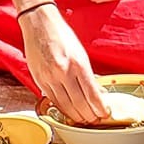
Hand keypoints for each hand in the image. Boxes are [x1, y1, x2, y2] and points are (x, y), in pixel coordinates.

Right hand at [22, 5, 108, 123]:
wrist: (39, 24)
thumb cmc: (62, 35)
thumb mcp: (81, 53)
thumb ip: (89, 74)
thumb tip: (99, 93)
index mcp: (78, 63)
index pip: (92, 95)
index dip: (100, 108)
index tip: (105, 113)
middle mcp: (63, 72)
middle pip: (79, 104)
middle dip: (90, 116)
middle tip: (96, 120)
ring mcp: (50, 77)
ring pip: (66, 106)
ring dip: (77, 116)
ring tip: (84, 119)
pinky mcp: (39, 80)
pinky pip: (53, 100)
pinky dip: (63, 109)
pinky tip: (70, 111)